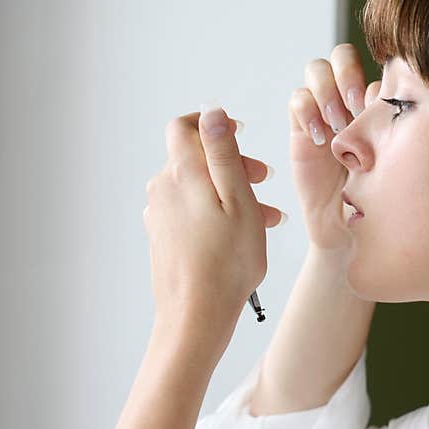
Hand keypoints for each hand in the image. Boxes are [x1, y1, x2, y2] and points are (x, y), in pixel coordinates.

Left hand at [143, 107, 285, 356]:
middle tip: (265, 180)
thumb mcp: (238, 199)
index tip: (239, 134)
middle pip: (196, 159)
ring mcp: (160, 214)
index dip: (212, 124)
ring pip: (200, 188)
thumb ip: (223, 153)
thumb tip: (212, 112)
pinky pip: (193, 211)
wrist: (195, 316)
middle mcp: (164, 189)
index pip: (184, 127)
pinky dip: (219, 212)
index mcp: (181, 174)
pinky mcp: (163, 236)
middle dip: (233, 163)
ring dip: (233, 193)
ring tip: (267, 217)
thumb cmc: (226, 263)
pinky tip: (245, 234)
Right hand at [289, 43, 379, 251]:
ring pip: (316, 70)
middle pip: (341, 55)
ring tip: (336, 124)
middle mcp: (349, 100)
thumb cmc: (377, 196)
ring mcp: (323, 111)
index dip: (375, 76)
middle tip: (354, 105)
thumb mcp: (391, 160)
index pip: (374, 64)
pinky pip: (296, 100)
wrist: (347, 228)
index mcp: (377, 102)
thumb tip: (386, 94)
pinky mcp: (300, 128)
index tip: (381, 104)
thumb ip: (389, 126)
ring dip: (326, 91)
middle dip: (346, 73)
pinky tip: (321, 139)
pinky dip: (307, 112)